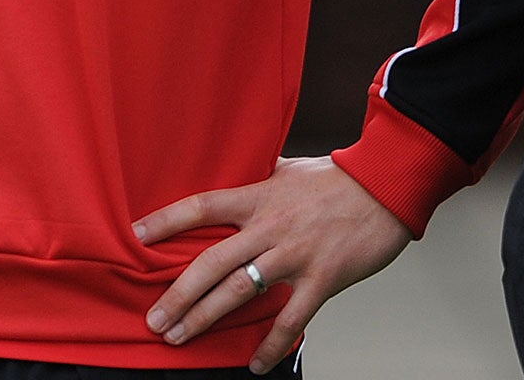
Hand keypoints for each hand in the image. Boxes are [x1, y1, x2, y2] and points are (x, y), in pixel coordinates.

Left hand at [134, 155, 412, 373]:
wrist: (386, 187)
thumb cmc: (338, 178)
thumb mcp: (290, 168)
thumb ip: (261, 174)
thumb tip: (241, 164)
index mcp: (260, 196)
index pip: (204, 205)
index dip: (168, 220)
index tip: (137, 235)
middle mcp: (270, 226)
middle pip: (212, 262)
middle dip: (178, 294)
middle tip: (153, 319)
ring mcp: (295, 254)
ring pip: (240, 291)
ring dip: (205, 318)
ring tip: (179, 337)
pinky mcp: (322, 278)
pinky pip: (290, 319)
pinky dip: (271, 345)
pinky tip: (255, 364)